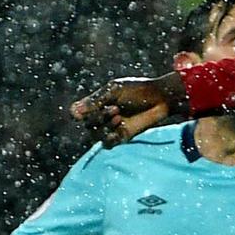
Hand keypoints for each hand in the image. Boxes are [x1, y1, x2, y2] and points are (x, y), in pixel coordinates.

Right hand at [69, 72, 188, 147]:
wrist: (160, 98)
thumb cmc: (139, 90)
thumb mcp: (115, 90)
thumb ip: (96, 101)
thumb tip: (74, 112)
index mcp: (98, 103)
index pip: (79, 113)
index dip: (81, 113)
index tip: (86, 110)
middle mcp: (102, 116)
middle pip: (87, 124)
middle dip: (99, 117)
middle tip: (116, 108)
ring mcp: (111, 128)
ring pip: (95, 135)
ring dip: (105, 127)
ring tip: (119, 117)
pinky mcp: (121, 137)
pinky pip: (107, 144)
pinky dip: (109, 138)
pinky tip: (118, 130)